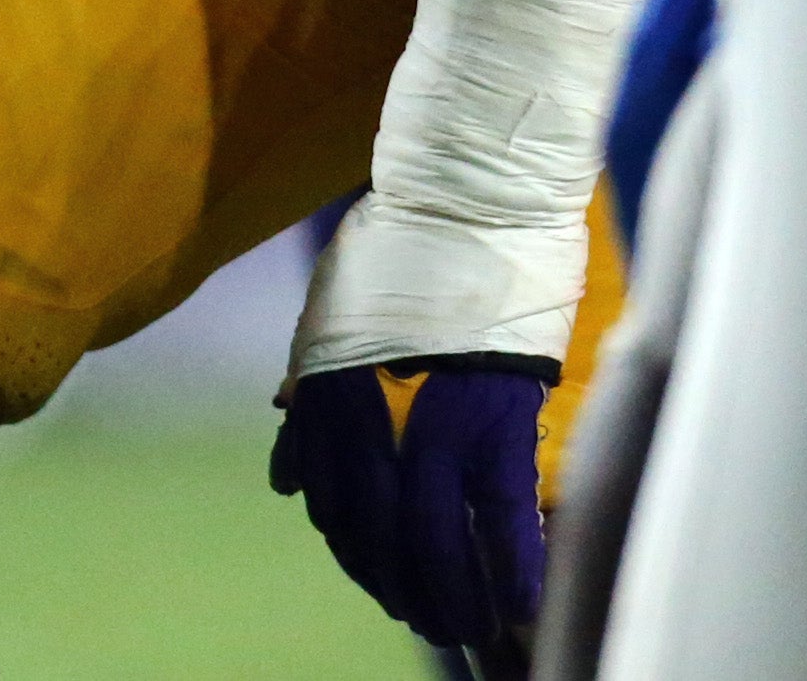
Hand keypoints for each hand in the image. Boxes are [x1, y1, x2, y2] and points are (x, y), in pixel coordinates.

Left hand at [277, 0, 635, 656]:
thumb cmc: (413, 240)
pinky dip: (509, 562)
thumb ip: (317, 395)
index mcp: (328, 375)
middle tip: (423, 619)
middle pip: (371, 522)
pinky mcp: (495, 400)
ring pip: (429, 528)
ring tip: (463, 625)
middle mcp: (369, 398)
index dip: (348, 545)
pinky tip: (518, 601)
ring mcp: (432, 402)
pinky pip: (498, 508)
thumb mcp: (339, 309)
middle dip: (395, 580)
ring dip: (444, 588)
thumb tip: (287, 477)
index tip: (373, 576)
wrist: (473, 181)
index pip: (328, 490)